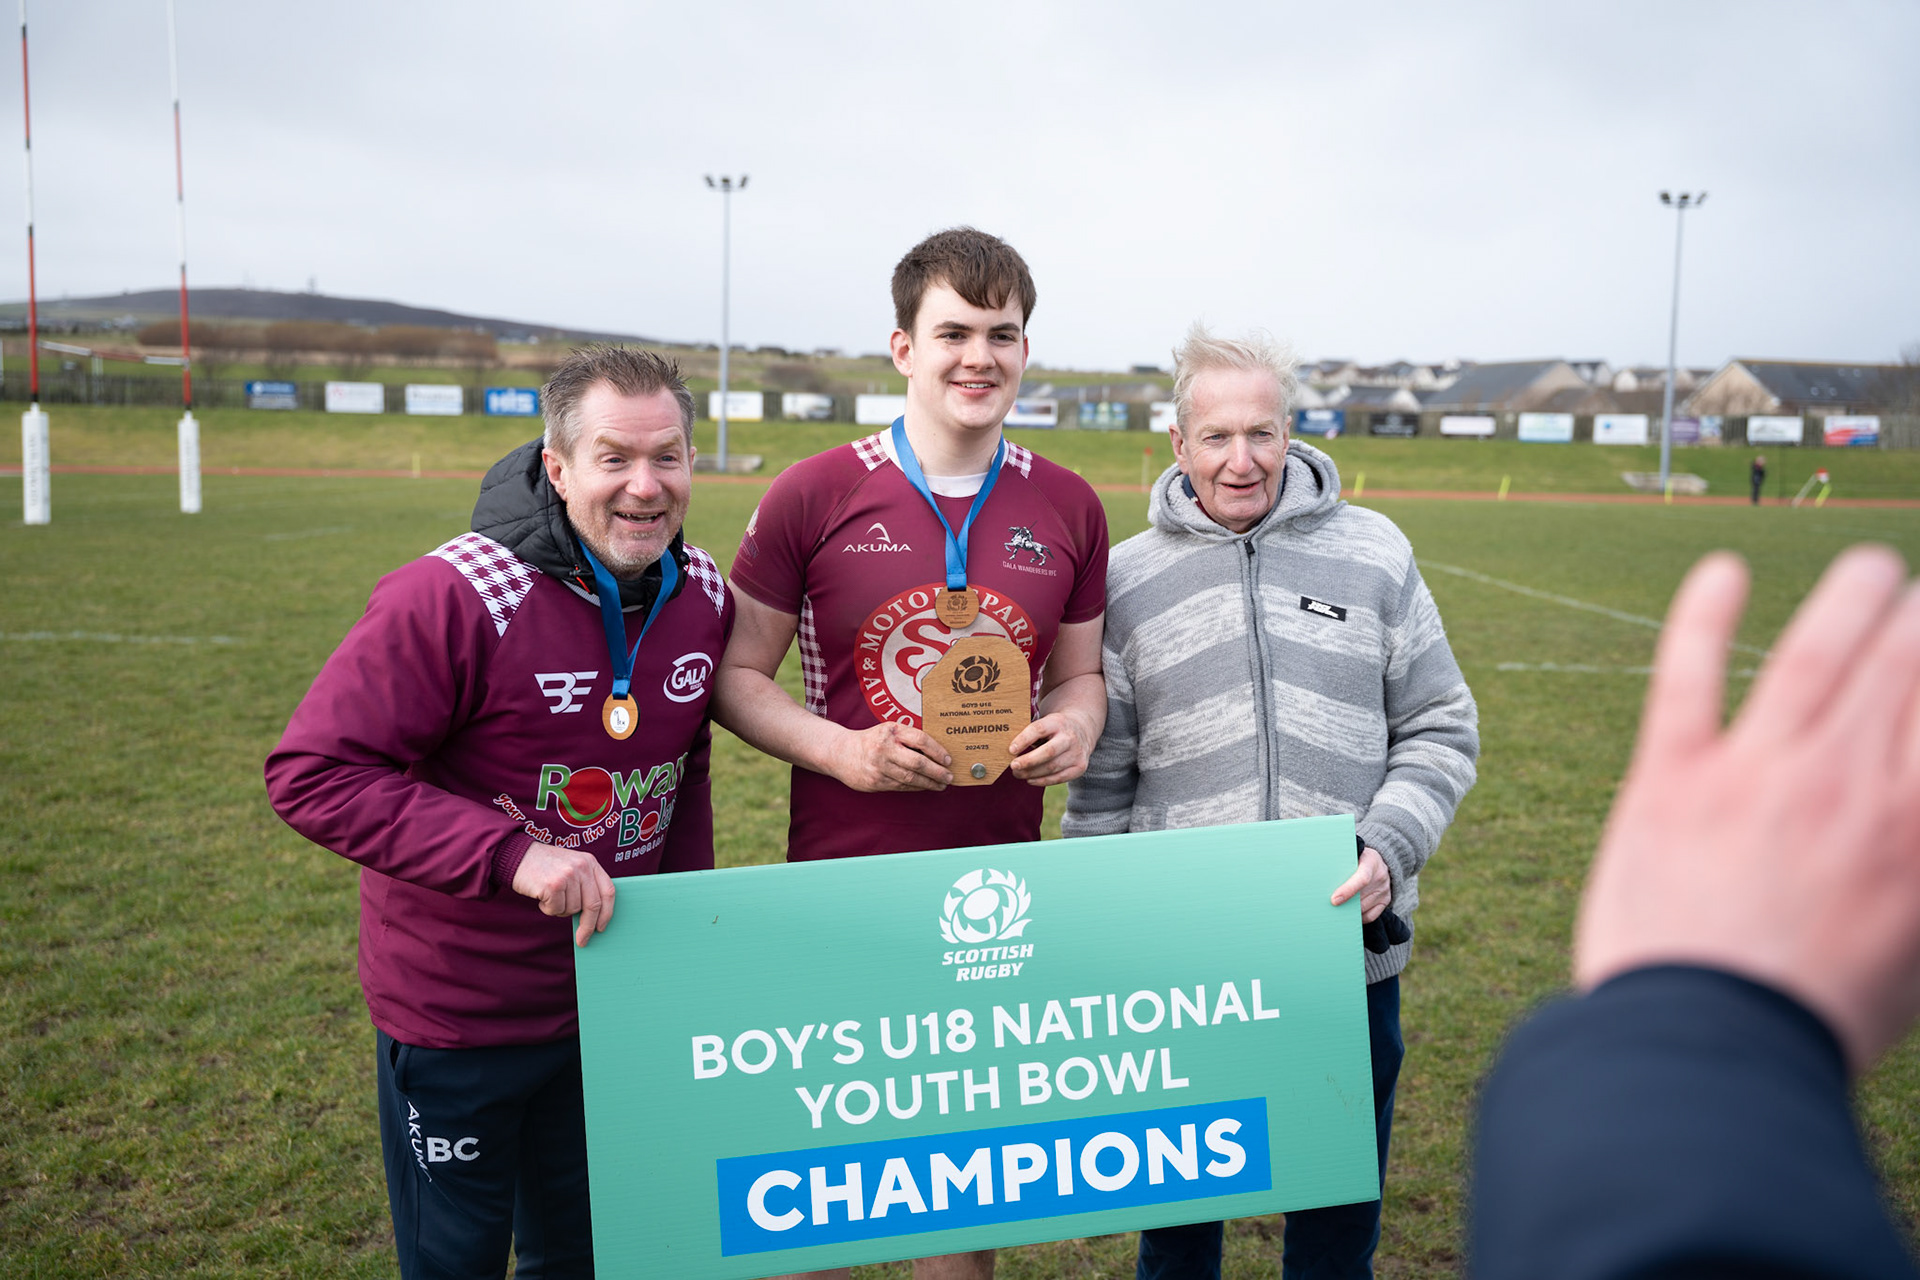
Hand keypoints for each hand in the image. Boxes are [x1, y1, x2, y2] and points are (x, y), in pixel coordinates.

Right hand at [512, 843, 615, 947]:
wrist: (518, 856)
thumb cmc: (545, 866)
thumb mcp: (571, 867)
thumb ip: (585, 885)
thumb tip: (593, 918)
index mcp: (590, 862)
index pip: (608, 891)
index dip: (607, 913)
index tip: (601, 928)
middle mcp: (582, 867)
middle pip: (594, 905)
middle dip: (588, 926)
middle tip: (582, 940)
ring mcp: (568, 875)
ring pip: (572, 909)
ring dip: (560, 910)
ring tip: (550, 896)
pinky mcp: (553, 885)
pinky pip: (556, 910)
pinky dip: (548, 909)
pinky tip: (542, 896)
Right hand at [827, 721, 951, 791]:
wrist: (840, 753)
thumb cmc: (871, 740)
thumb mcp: (889, 730)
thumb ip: (909, 736)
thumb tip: (937, 751)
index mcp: (891, 731)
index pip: (921, 740)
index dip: (937, 751)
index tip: (948, 759)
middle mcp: (884, 749)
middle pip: (918, 763)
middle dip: (937, 772)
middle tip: (949, 776)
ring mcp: (879, 767)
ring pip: (911, 778)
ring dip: (929, 783)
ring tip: (941, 784)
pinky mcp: (875, 782)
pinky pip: (901, 786)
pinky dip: (916, 787)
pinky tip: (924, 786)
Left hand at [1008, 707, 1097, 785]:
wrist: (1082, 729)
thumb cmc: (1055, 728)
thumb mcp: (1045, 722)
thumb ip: (1030, 732)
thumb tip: (1009, 749)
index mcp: (1058, 722)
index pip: (1039, 730)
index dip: (1024, 740)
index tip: (1011, 750)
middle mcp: (1070, 737)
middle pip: (1049, 752)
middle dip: (1028, 761)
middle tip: (1013, 766)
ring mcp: (1077, 753)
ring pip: (1052, 767)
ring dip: (1032, 773)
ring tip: (1017, 773)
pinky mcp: (1080, 767)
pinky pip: (1059, 778)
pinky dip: (1042, 781)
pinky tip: (1030, 780)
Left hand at [1332, 847, 1392, 921]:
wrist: (1377, 861)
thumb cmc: (1358, 858)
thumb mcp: (1351, 854)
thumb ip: (1341, 864)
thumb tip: (1323, 877)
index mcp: (1371, 862)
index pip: (1361, 879)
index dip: (1347, 891)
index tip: (1334, 900)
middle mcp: (1380, 877)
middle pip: (1360, 897)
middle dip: (1343, 904)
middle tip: (1328, 908)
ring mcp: (1384, 890)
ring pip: (1363, 908)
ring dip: (1349, 911)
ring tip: (1336, 909)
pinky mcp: (1386, 900)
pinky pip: (1371, 915)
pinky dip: (1358, 917)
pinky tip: (1349, 913)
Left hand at [1574, 546, 1919, 1071]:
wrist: (1707, 1050)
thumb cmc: (1816, 1019)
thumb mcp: (1915, 951)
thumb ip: (1919, 868)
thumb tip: (1909, 818)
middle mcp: (1849, 782)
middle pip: (1904, 668)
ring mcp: (1758, 771)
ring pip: (1815, 654)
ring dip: (1850, 599)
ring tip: (1871, 570)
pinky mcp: (1670, 777)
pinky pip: (1689, 677)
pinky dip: (1703, 616)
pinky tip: (1719, 570)